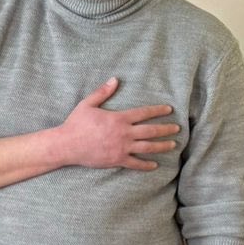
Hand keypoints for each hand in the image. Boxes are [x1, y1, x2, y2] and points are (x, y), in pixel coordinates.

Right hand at [55, 78, 177, 169]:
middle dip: (166, 129)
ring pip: (148, 147)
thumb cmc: (76, 123)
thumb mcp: (87, 104)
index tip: (169, 110)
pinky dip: (146, 164)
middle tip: (176, 128)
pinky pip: (136, 163)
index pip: (144, 113)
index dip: (158, 110)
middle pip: (151, 131)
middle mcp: (124, 133)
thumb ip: (102, 92)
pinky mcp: (117, 160)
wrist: (67, 145)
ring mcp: (122, 148)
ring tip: (172, 144)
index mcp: (119, 119)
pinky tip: (155, 165)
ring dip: (162, 146)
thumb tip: (114, 79)